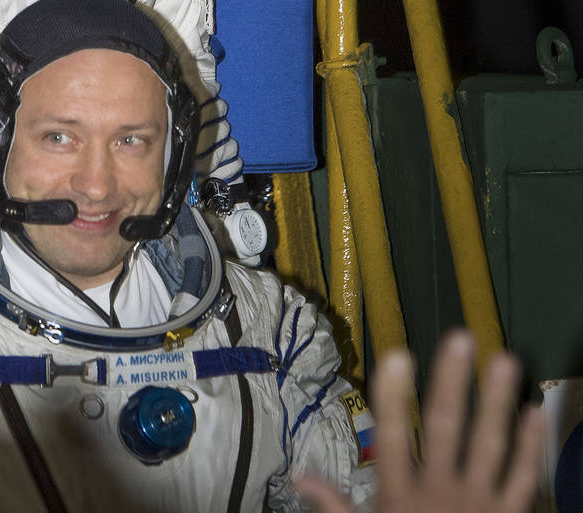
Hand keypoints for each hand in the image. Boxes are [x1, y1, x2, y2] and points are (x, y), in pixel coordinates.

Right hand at [295, 330, 543, 512]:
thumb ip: (335, 506)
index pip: (391, 439)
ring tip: (506, 359)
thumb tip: (298, 476)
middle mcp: (438, 493)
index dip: (392, 397)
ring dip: (497, 402)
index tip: (398, 354)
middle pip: (445, 429)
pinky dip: (531, 447)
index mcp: (399, 495)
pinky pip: (522, 479)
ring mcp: (477, 503)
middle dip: (452, 383)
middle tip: (461, 337)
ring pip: (490, 446)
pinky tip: (535, 411)